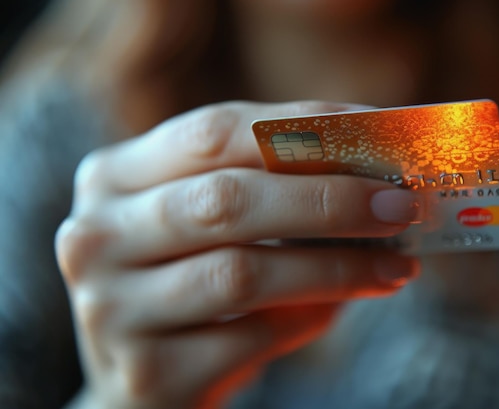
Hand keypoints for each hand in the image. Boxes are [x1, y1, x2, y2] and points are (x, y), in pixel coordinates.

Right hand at [56, 101, 420, 408]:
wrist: (147, 375)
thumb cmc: (192, 278)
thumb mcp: (214, 222)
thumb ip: (272, 187)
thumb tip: (374, 174)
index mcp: (113, 177)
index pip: (216, 132)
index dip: (304, 127)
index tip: (379, 133)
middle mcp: (94, 237)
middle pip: (227, 200)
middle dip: (329, 199)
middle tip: (400, 205)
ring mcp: (109, 309)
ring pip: (243, 273)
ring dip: (336, 267)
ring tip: (395, 266)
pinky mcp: (145, 373)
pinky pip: (249, 338)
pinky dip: (308, 319)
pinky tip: (339, 307)